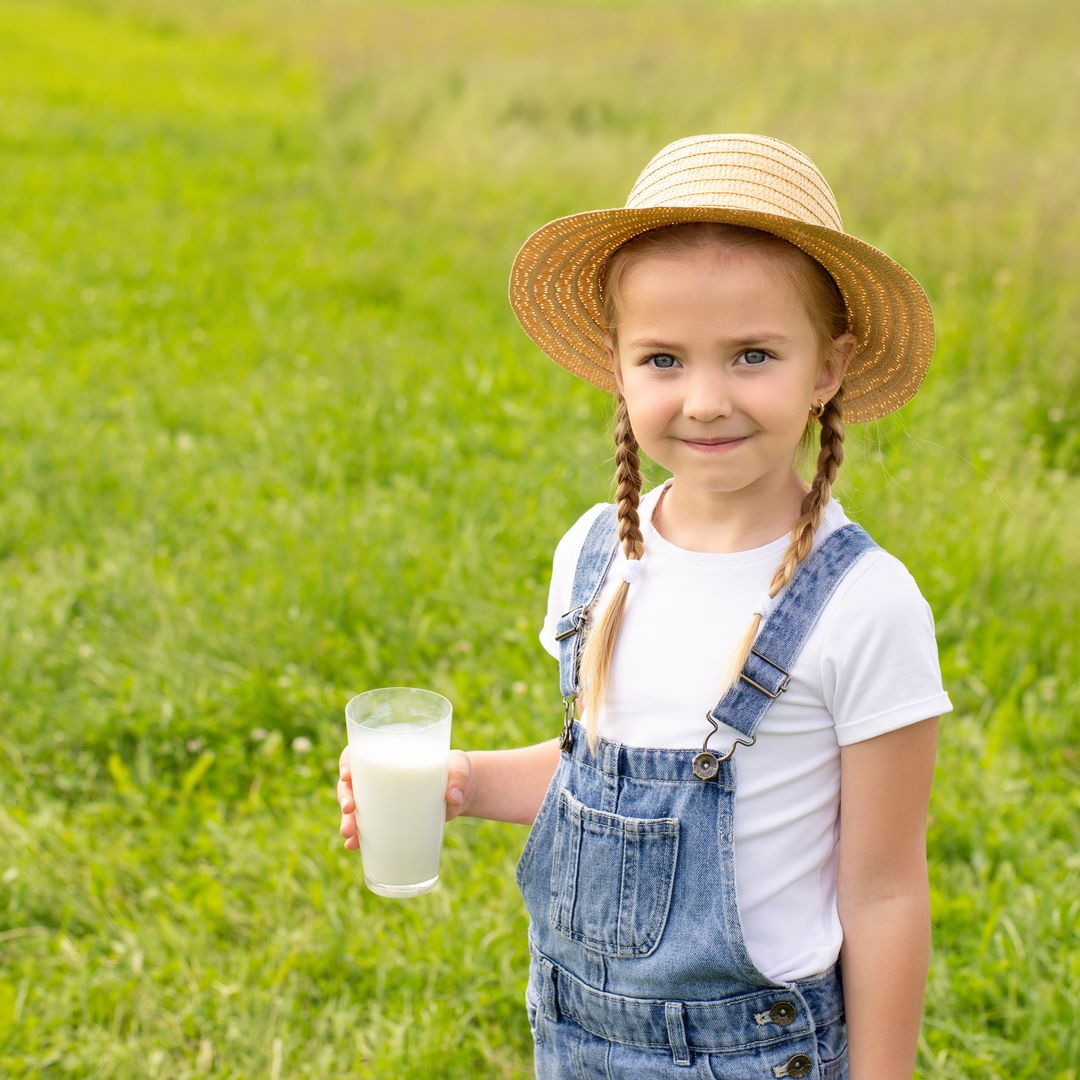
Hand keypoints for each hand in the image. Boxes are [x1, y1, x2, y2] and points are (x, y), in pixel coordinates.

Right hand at [337, 745, 473, 849]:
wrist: (462, 792)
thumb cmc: (457, 771)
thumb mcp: (460, 768)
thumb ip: (459, 778)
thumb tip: (453, 797)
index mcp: (393, 754)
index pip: (360, 752)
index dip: (347, 761)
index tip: (348, 775)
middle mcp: (382, 776)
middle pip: (352, 782)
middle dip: (345, 797)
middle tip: (349, 809)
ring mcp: (384, 799)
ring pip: (355, 807)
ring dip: (347, 820)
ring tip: (349, 836)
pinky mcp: (390, 817)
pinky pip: (367, 826)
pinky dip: (359, 837)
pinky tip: (353, 846)